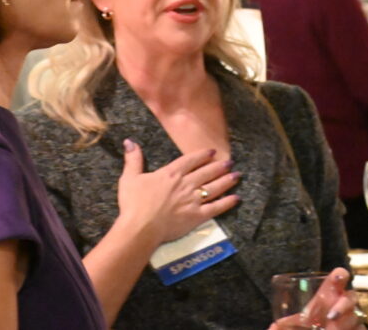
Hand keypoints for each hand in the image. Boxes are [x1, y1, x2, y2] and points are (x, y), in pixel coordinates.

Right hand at [116, 140, 240, 244]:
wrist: (140, 227)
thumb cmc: (134, 203)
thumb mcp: (130, 178)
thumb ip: (133, 159)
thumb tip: (130, 141)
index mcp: (171, 174)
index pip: (190, 160)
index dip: (202, 155)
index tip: (212, 152)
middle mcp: (185, 184)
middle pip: (206, 172)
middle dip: (220, 166)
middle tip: (230, 162)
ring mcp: (193, 200)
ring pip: (214, 187)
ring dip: (227, 181)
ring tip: (237, 175)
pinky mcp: (197, 216)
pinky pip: (216, 208)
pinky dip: (227, 203)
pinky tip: (236, 198)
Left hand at [269, 268, 362, 329]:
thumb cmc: (310, 327)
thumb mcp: (297, 324)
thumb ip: (288, 324)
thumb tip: (274, 326)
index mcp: (331, 294)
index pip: (340, 277)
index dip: (341, 275)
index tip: (337, 277)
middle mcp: (345, 304)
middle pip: (352, 298)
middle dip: (343, 306)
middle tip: (330, 317)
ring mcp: (354, 319)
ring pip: (357, 317)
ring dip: (344, 324)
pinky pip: (362, 329)